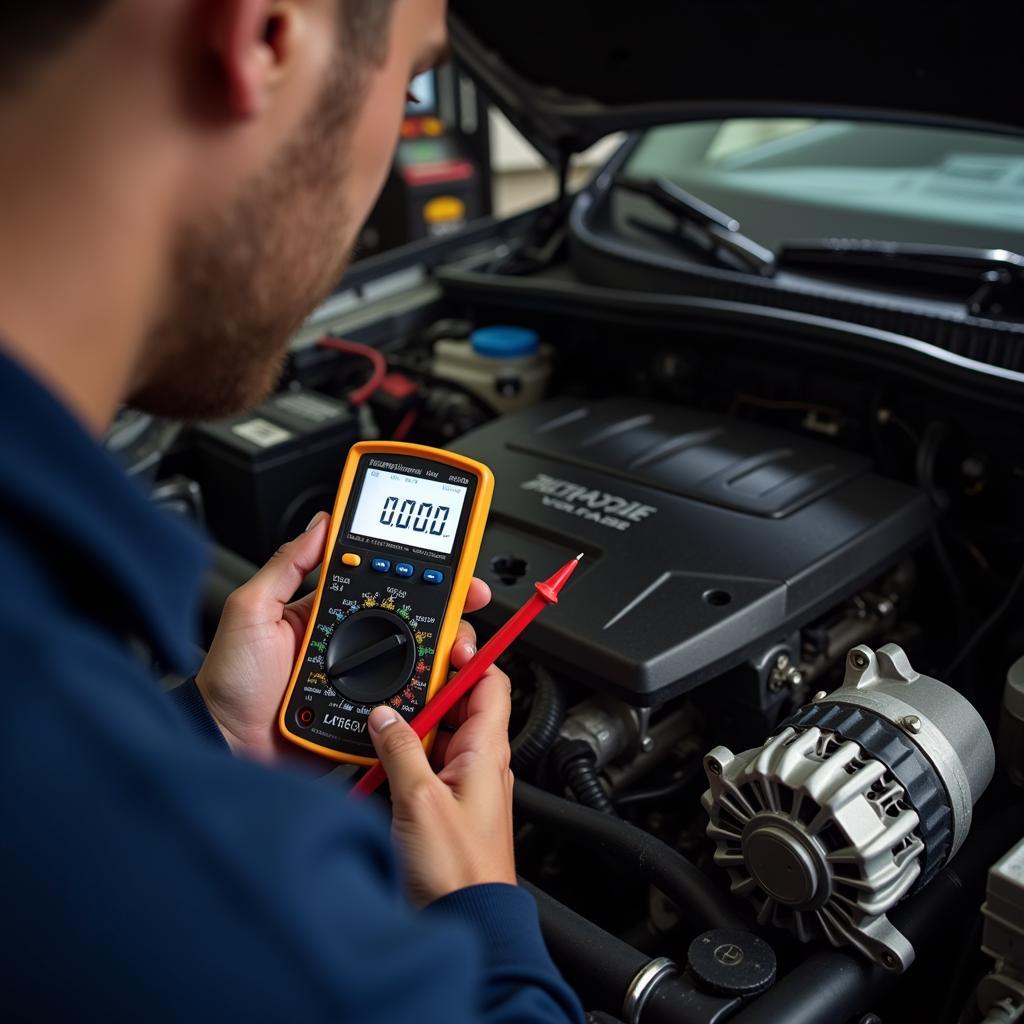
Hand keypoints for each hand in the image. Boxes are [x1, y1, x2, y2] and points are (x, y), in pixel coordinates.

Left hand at [196, 511, 495, 765]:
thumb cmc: (231, 683)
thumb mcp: (251, 609)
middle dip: (450, 606)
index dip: (417, 568)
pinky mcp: (371, 712)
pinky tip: (447, 680)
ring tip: (458, 645)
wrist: (229, 745)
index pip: (382, 580)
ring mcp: (365, 678)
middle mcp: (353, 642)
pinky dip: (434, 689)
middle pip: (414, 617)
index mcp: (329, 612)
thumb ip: (287, 564)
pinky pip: (409, 698)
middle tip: (470, 600)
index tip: (448, 560)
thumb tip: (322, 522)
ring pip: (420, 657)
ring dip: (448, 647)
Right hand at [367, 620, 515, 905]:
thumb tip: (384, 714)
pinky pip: (422, 767)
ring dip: (409, 726)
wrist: (464, 923)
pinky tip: (377, 761)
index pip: (489, 683)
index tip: (443, 641)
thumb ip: (399, 748)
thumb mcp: (419, 799)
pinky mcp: (441, 807)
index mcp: (487, 750)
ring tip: (381, 720)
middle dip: (426, 691)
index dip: (468, 656)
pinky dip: (401, 758)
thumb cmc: (459, 872)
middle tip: (398, 680)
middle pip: (456, 705)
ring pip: (435, 736)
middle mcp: (478, 763)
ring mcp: (460, 785)